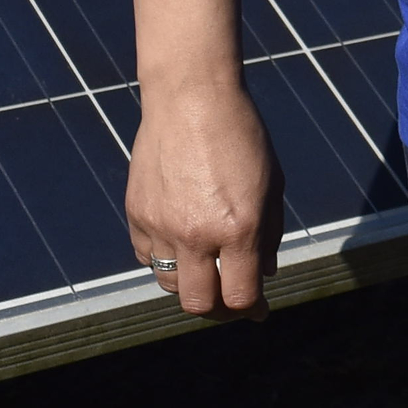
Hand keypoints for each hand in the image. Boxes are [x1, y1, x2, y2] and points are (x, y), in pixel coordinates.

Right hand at [124, 76, 282, 316]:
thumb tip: (264, 275)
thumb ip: (269, 235)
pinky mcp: (136, 214)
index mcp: (239, 228)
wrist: (191, 97)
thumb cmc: (241, 137)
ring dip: (190, 283)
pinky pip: (148, 256)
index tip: (257, 309)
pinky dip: (165, 258)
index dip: (251, 309)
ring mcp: (161, 225)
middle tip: (229, 298)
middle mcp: (197, 233)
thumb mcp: (271, 185)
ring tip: (206, 267)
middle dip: (218, 308)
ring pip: (169, 284)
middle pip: (198, 304)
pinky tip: (181, 242)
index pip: (240, 297)